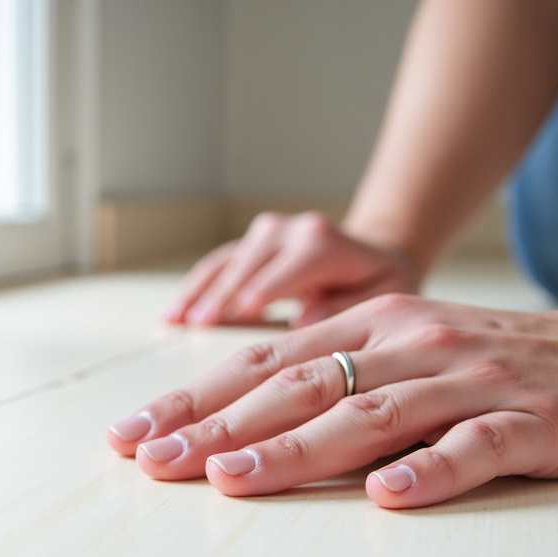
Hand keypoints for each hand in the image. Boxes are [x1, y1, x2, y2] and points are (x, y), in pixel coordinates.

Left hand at [110, 292, 557, 507]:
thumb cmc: (516, 365)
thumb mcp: (420, 355)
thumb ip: (347, 378)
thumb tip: (247, 423)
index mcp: (382, 326)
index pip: (269, 363)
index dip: (197, 398)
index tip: (133, 435)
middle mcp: (417, 343)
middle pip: (301, 385)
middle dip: (216, 425)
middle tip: (149, 461)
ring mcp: (476, 381)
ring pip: (372, 414)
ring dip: (296, 448)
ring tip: (230, 479)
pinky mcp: (535, 420)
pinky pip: (477, 448)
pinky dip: (432, 471)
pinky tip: (388, 498)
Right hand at [161, 211, 421, 327]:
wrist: (373, 256)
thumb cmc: (379, 283)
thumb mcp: (384, 296)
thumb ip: (350, 307)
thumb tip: (307, 319)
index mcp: (325, 242)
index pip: (291, 264)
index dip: (266, 286)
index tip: (243, 311)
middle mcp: (291, 230)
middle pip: (250, 262)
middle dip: (223, 293)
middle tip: (199, 325)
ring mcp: (264, 236)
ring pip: (225, 263)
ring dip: (199, 292)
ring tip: (175, 322)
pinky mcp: (247, 248)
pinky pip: (216, 268)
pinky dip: (194, 290)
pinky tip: (173, 315)